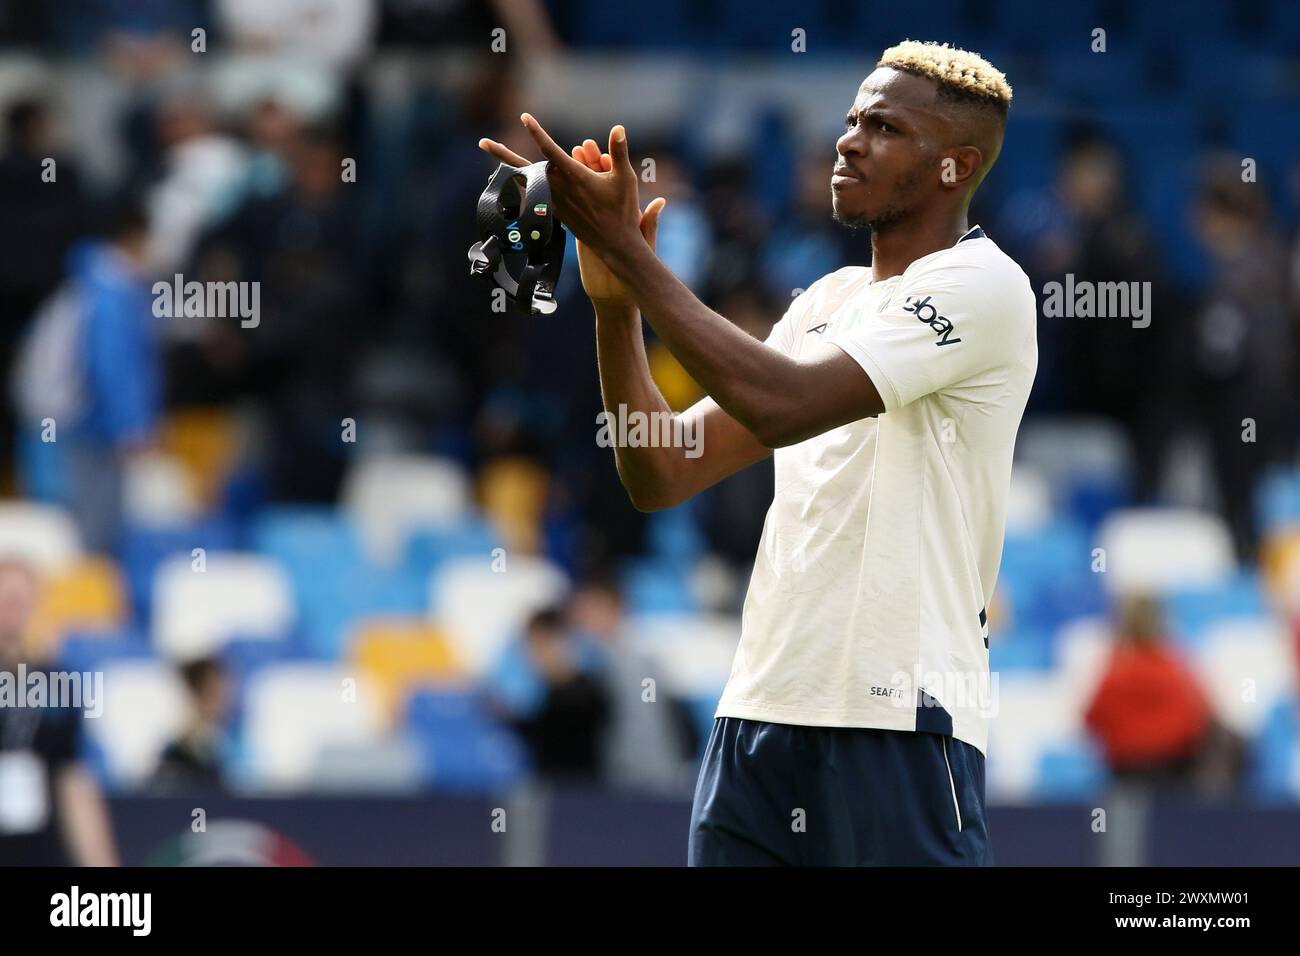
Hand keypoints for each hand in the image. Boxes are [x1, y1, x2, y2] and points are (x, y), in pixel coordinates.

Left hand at [479, 114, 642, 257]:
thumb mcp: (625, 178)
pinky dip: (520, 191)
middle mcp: (559, 189)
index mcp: (574, 177)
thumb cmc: (623, 210)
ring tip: (491, 163)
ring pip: (524, 184)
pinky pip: (532, 199)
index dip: (536, 132)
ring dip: (507, 172)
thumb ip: (619, 151)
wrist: (616, 245)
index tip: (524, 117)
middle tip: (481, 142)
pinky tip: (511, 187)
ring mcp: (555, 203)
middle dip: (502, 154)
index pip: (550, 149)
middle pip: (524, 168)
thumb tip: (618, 127)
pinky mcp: (555, 214)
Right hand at [566, 139, 664, 306]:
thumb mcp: (645, 239)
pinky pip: (564, 208)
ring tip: (561, 161)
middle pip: (592, 179)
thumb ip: (650, 221)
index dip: (605, 164)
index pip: (612, 178)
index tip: (600, 152)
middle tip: (579, 148)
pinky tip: (545, 185)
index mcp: (622, 206)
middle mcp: (604, 208)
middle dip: (585, 163)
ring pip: (576, 191)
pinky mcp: (575, 230)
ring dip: (568, 176)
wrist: (617, 284)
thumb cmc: (634, 260)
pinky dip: (556, 196)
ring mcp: (588, 217)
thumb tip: (661, 201)